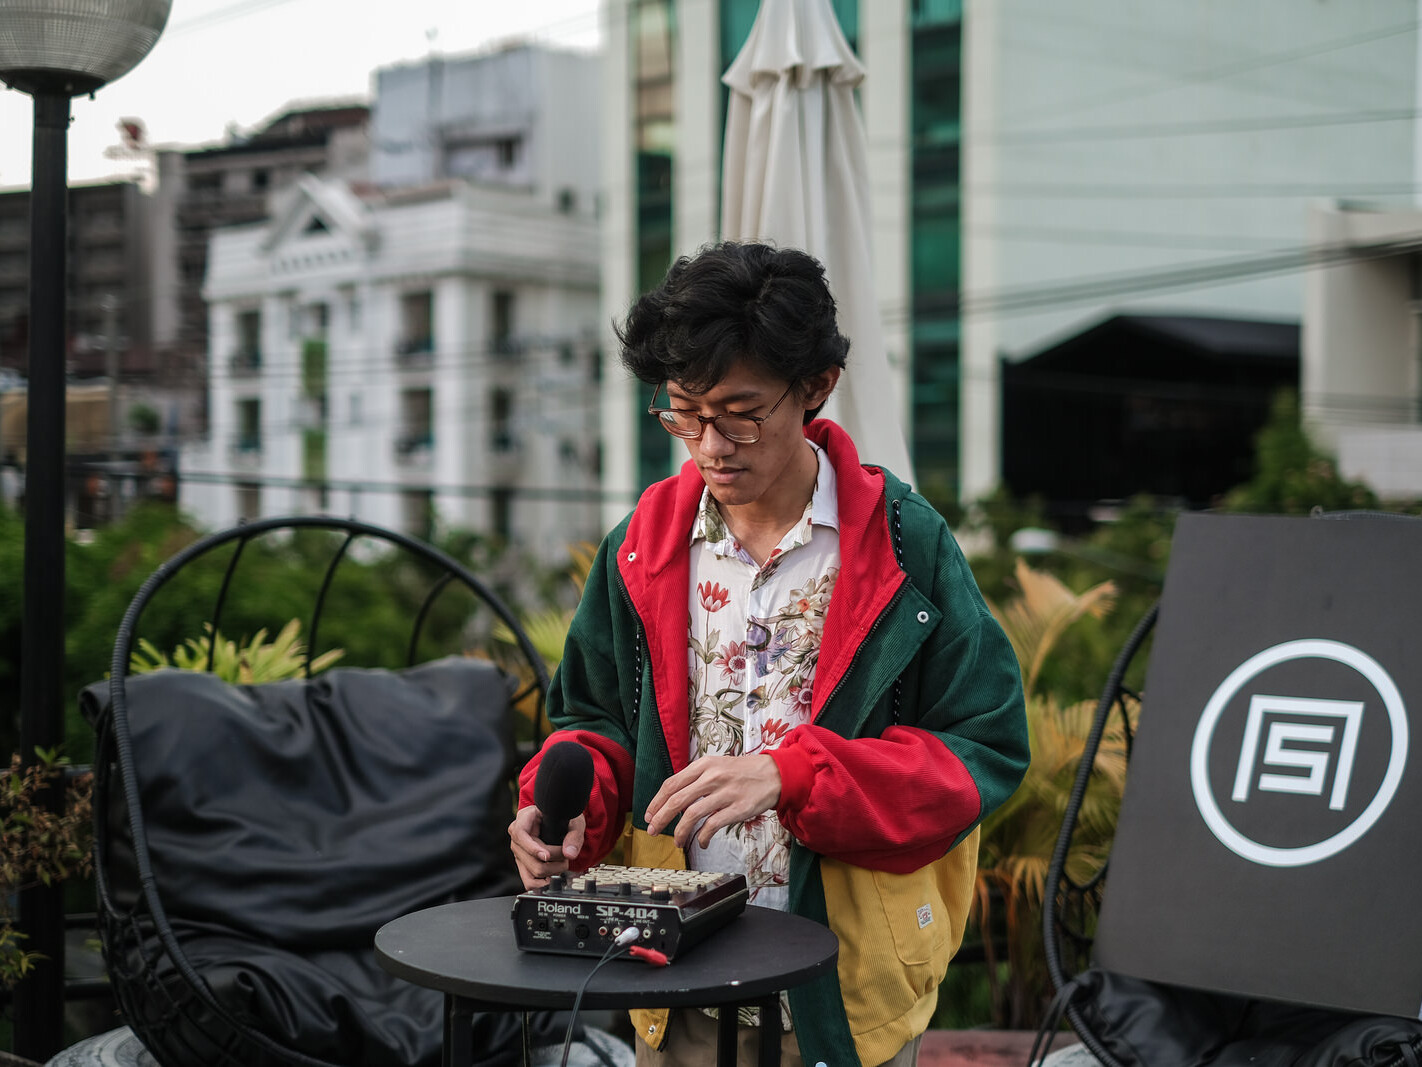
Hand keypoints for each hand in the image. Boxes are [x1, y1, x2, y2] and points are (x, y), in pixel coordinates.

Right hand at [508, 804, 585, 889]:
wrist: (560, 823)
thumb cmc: (564, 818)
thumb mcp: (573, 821)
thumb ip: (574, 836)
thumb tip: (569, 854)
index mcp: (525, 818)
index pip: (520, 834)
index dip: (532, 848)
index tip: (546, 856)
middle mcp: (518, 836)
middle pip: (530, 857)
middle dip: (553, 860)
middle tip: (566, 855)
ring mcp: (519, 852)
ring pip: (532, 871)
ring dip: (553, 870)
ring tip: (563, 862)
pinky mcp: (523, 865)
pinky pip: (529, 881)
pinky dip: (543, 882)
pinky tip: (554, 875)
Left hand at [644, 754, 781, 849]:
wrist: (773, 774)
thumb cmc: (742, 772)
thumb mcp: (716, 766)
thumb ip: (695, 779)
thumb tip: (673, 799)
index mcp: (703, 765)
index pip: (671, 784)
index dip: (656, 802)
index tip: (649, 815)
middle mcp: (712, 777)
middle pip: (677, 800)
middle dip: (660, 818)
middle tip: (653, 831)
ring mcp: (725, 793)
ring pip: (692, 815)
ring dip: (680, 831)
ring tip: (677, 841)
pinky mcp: (737, 809)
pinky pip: (712, 826)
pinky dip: (702, 837)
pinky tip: (701, 842)